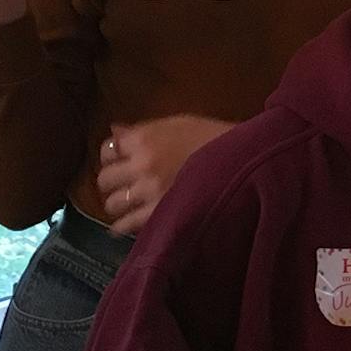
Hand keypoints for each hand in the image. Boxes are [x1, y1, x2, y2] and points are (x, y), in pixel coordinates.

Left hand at [96, 115, 233, 234]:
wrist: (245, 159)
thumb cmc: (213, 137)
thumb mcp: (178, 123)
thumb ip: (144, 129)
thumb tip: (114, 130)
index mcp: (145, 139)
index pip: (108, 150)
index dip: (111, 157)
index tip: (118, 162)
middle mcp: (142, 165)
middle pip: (105, 179)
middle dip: (111, 182)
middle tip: (121, 186)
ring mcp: (150, 192)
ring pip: (113, 204)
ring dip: (118, 204)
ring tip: (127, 206)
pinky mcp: (160, 213)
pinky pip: (128, 225)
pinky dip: (123, 226)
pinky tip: (124, 227)